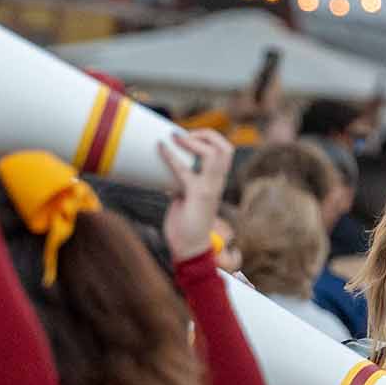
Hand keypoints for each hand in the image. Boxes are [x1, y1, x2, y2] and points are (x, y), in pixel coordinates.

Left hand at [160, 130, 234, 261]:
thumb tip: (166, 177)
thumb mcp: (184, 200)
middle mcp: (216, 184)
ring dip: (194, 141)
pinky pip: (185, 170)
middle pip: (225, 149)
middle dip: (207, 134)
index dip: (209, 138)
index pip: (224, 153)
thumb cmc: (186, 227)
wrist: (190, 250)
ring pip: (215, 154)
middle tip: (184, 134)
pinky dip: (171, 156)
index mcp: (215, 183)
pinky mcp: (196, 196)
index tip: (187, 134)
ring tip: (176, 136)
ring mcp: (209, 189)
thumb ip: (182, 186)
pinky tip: (160, 147)